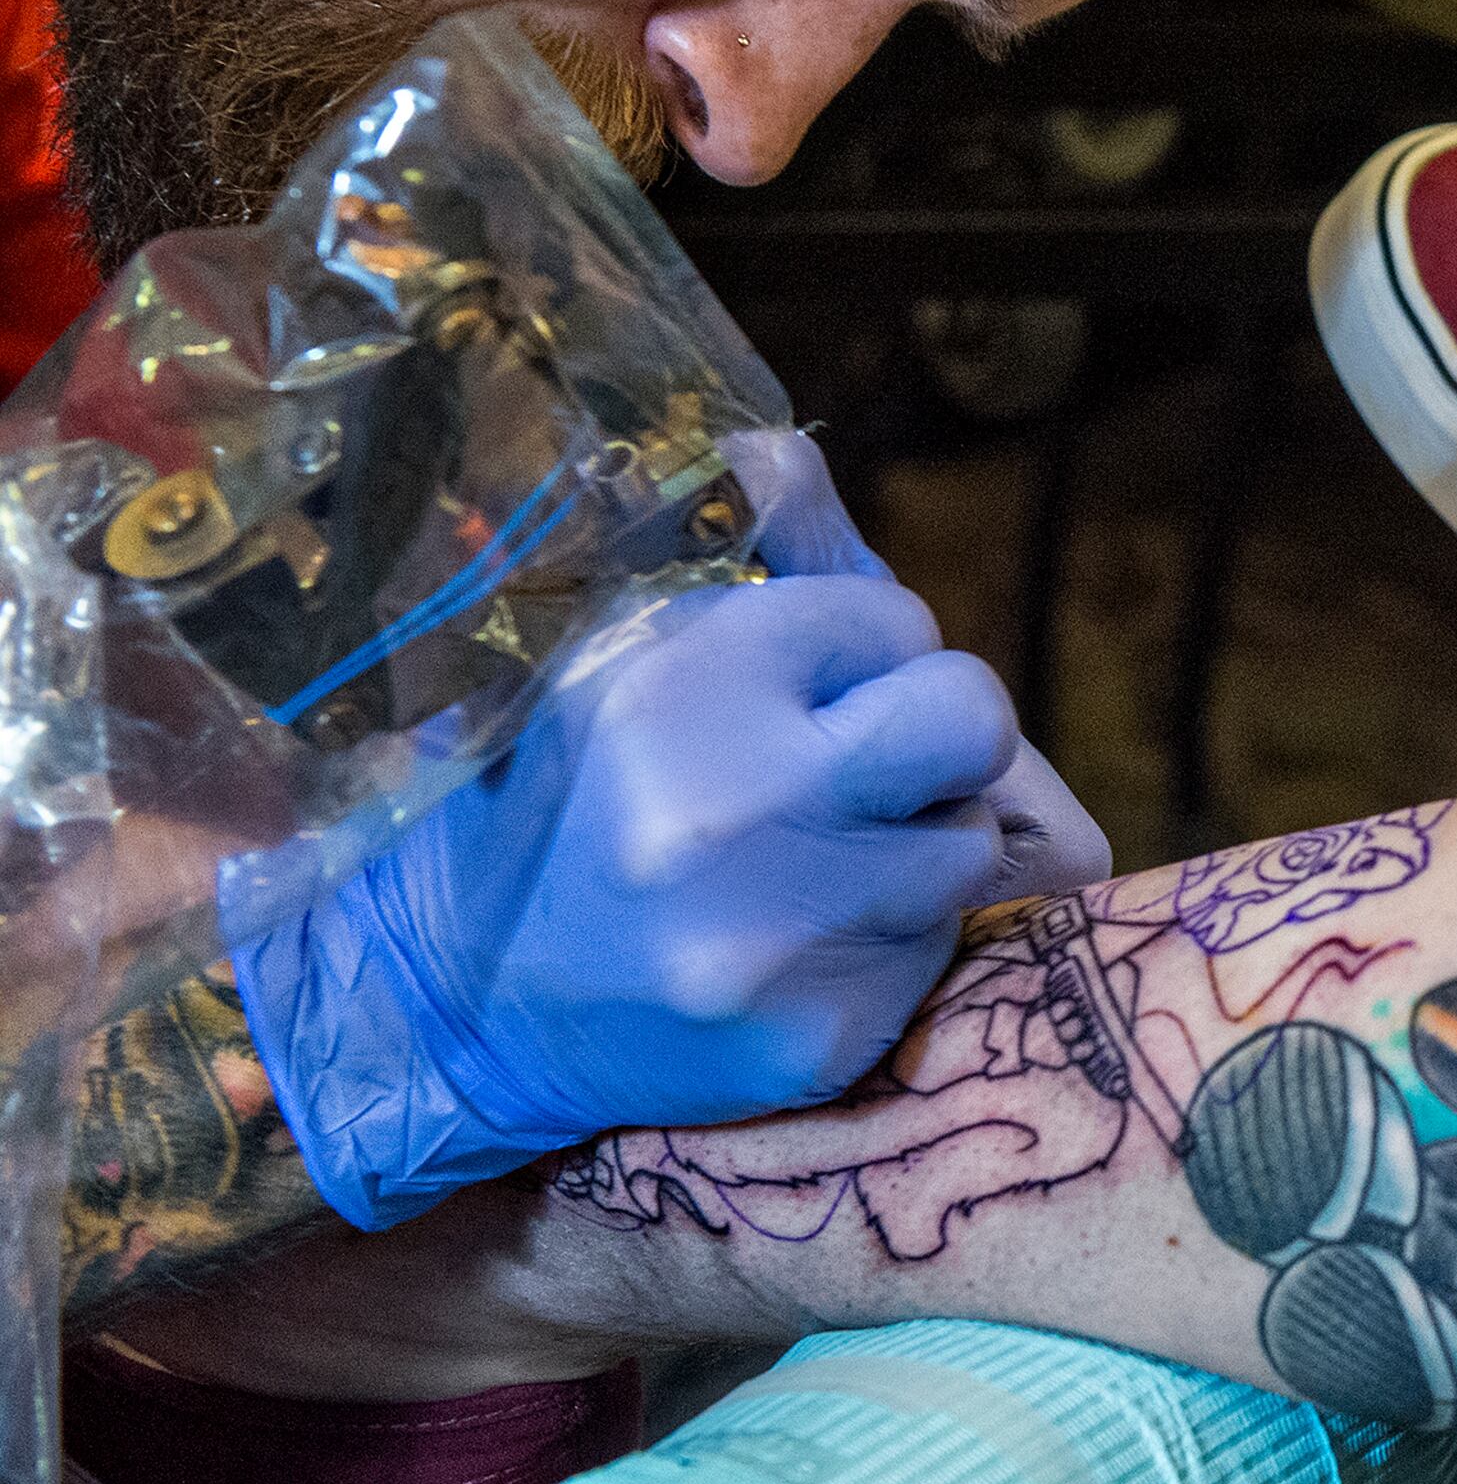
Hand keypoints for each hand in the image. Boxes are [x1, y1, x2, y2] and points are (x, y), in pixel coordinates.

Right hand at [236, 438, 1085, 1229]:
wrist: (459, 1006)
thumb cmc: (567, 803)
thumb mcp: (618, 656)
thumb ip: (735, 555)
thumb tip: (779, 449)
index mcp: (674, 686)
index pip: (890, 619)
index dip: (857, 651)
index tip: (800, 691)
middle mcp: (733, 805)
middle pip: (971, 715)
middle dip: (941, 727)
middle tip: (876, 759)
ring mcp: (782, 933)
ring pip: (964, 841)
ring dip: (910, 838)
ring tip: (805, 860)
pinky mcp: (822, 1033)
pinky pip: (933, 948)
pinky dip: (884, 938)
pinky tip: (791, 941)